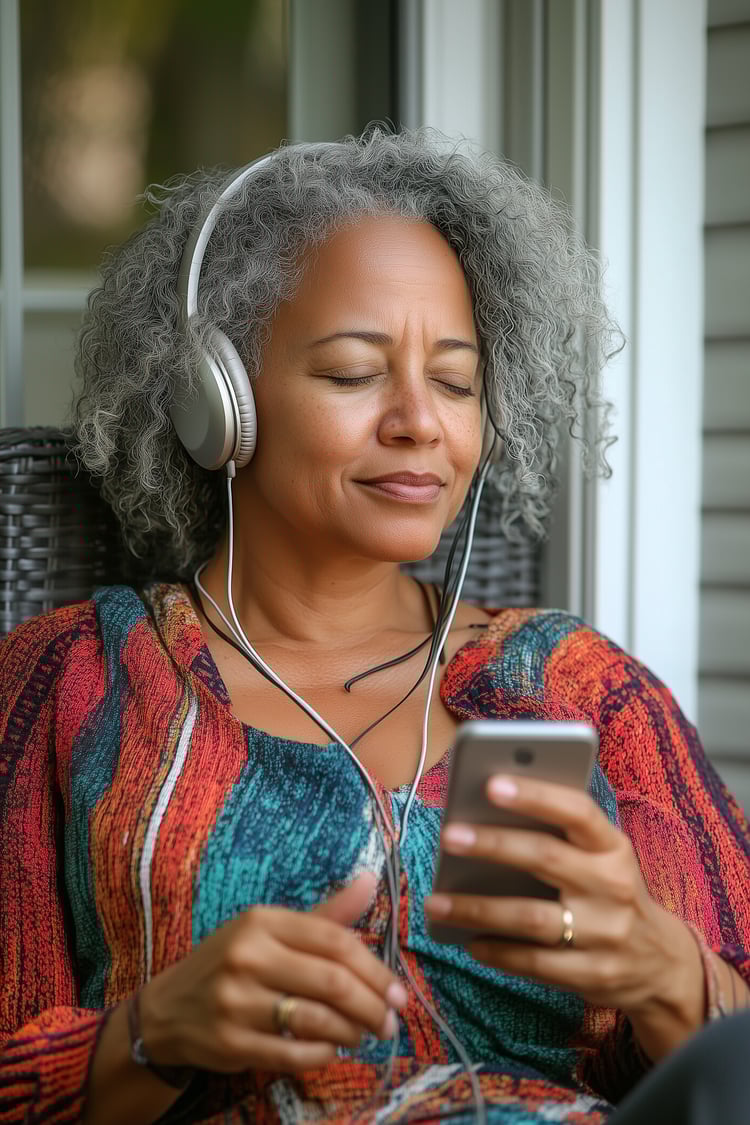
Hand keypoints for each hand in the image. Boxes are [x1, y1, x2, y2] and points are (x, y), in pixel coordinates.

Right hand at [139, 872, 407, 1073]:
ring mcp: (236, 1001)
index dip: (374, 968)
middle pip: (331, 981)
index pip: (334, 941)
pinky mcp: (231, 1043)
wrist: (168, 1010)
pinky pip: (294, 1053)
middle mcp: (248, 956)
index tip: (399, 992)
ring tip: (364, 1034)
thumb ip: (325, 914)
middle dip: (371, 1005)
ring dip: (351, 1032)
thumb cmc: (232, 963)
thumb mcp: (271, 929)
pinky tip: (333, 1049)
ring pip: (316, 1020)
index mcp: (262, 921)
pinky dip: (323, 1054)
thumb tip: (371, 880)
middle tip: (391, 1021)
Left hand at [424, 775, 702, 1029]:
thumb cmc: (610, 892)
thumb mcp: (602, 857)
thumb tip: (485, 813)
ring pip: (532, 917)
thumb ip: (560, 836)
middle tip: (448, 835)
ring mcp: (606, 933)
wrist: (661, 963)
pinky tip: (469, 941)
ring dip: (478, 909)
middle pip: (546, 858)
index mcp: (613, 847)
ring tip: (435, 901)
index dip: (536, 795)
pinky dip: (497, 952)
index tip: (492, 784)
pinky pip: (535, 963)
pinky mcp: (594, 974)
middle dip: (494, 845)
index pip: (577, 811)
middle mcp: (612, 885)